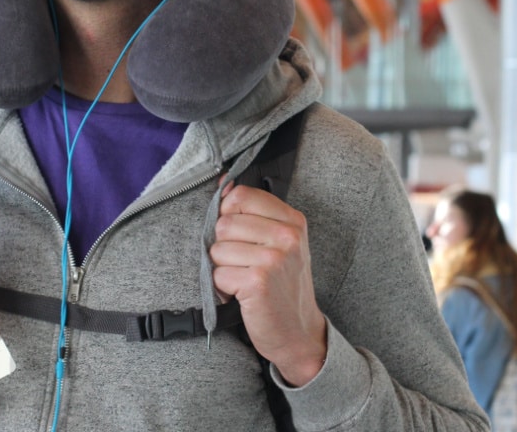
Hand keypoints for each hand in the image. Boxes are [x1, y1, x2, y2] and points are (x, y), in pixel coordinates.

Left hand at [209, 183, 327, 386]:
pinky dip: (224, 288)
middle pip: (225, 223)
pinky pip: (218, 274)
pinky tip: (243, 294)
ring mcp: (274, 258)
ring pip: (217, 249)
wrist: (299, 331)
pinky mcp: (258, 281)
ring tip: (245, 279)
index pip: (241, 195)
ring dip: (223, 269)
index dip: (227, 213)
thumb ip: (255, 214)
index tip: (236, 233)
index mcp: (293, 220)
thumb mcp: (281, 243)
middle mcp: (287, 236)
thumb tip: (223, 185)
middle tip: (244, 264)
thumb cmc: (284, 286)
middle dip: (225, 247)